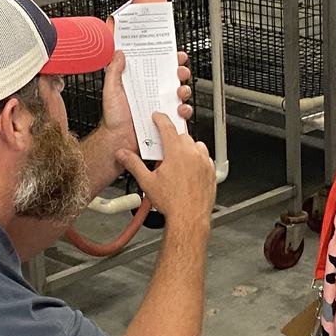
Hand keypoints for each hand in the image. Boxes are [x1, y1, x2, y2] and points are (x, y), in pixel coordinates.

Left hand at [101, 0, 192, 154]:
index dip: (168, 59)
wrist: (118, 141)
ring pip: (181, 94)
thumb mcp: (111, 90)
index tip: (174, 54)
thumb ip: (113, 71)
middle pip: (173, 78)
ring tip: (179, 92)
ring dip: (184, 90)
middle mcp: (152, 93)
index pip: (157, 66)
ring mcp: (161, 106)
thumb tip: (119, 53)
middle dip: (181, 71)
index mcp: (141, 83)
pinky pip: (181, 114)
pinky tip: (178, 110)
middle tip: (179, 71)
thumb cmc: (113, 118)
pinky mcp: (167, 120)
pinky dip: (185, 111)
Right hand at [115, 113, 215, 227]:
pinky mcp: (212, 171)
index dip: (160, 119)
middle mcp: (193, 154)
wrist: (189, 218)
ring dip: (187, 148)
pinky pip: (205, 157)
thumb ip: (134, 164)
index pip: (167, 127)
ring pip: (196, 145)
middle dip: (172, 139)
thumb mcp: (147, 182)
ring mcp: (204, 162)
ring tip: (178, 161)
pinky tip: (189, 170)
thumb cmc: (172, 203)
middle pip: (181, 136)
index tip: (158, 117)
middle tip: (164, 150)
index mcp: (176, 152)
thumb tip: (123, 155)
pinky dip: (198, 159)